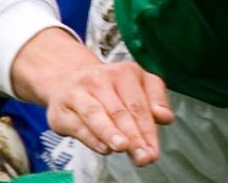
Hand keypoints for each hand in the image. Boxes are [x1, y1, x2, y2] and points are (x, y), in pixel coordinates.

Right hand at [14, 29, 174, 165]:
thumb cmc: (108, 87)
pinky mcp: (61, 109)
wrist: (67, 79)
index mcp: (125, 72)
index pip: (139, 104)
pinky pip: (78, 125)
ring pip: (96, 114)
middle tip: (143, 155)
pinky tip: (104, 148)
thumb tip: (166, 117)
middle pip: (120, 111)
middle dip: (134, 136)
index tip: (154, 149)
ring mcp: (79, 92)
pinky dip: (92, 138)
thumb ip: (154, 100)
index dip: (148, 129)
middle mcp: (102, 79)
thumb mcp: (137, 85)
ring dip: (111, 133)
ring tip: (123, 147)